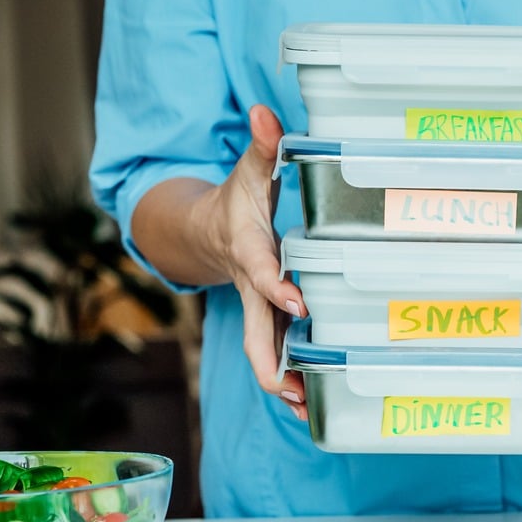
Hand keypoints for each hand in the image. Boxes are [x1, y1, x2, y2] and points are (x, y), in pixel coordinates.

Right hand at [194, 104, 308, 419]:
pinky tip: (314, 405)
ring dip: (284, 383)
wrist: (207, 231)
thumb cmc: (238, 200)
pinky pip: (276, 354)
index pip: (261, 270)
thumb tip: (264, 111)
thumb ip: (263, 145)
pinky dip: (290, 381)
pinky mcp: (267, 320)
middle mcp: (252, 287)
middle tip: (295, 389)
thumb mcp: (250, 170)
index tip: (298, 303)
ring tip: (310, 411)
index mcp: (249, 249)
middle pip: (255, 331)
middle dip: (272, 362)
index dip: (276, 287)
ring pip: (265, 352)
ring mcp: (257, 309)